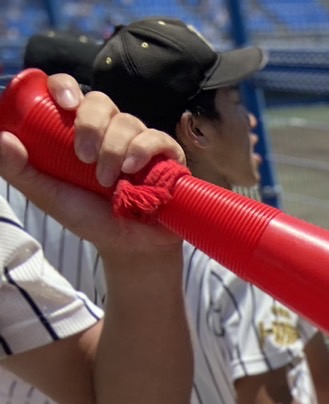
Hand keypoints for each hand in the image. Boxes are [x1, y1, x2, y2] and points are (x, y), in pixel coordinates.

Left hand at [0, 77, 184, 255]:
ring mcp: (139, 141)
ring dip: (114, 148)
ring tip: (107, 180)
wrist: (129, 246)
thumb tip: (1, 138)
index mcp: (79, 130)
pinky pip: (157, 138)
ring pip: (128, 121)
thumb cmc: (89, 218)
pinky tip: (132, 169)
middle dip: (91, 124)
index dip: (66, 86)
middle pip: (101, 101)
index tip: (64, 103)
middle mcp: (110, 130)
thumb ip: (20, 171)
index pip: (71, 92)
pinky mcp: (167, 156)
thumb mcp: (48, 195)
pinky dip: (143, 150)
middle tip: (83, 156)